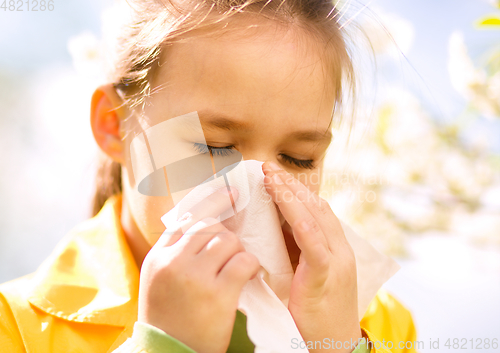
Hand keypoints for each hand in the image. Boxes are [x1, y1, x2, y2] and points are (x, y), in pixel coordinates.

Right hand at [138, 187, 259, 352]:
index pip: (186, 216)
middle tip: (231, 250)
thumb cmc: (167, 316)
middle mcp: (174, 261)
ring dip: (238, 252)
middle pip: (209, 226)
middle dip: (225, 235)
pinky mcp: (218, 293)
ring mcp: (195, 276)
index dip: (211, 202)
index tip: (231, 192)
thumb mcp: (159, 279)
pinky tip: (249, 275)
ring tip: (236, 268)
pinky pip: (244, 261)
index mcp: (158, 256)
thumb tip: (202, 220)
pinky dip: (251, 265)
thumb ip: (175, 250)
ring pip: (228, 240)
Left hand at [262, 162, 360, 352]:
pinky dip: (300, 221)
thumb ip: (294, 253)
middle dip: (291, 185)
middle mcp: (339, 249)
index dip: (295, 190)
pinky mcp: (325, 278)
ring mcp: (336, 262)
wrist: (335, 347)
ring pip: (314, 218)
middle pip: (315, 206)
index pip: (315, 210)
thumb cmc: (315, 314)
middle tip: (268, 167)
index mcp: (333, 248)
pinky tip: (284, 204)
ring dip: (290, 194)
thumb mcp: (305, 276)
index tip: (274, 174)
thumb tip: (267, 231)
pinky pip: (314, 245)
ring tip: (270, 176)